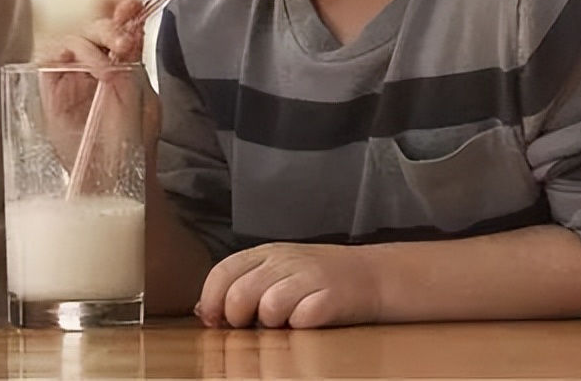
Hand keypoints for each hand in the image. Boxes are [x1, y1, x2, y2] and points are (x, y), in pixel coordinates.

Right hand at [33, 0, 156, 176]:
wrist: (116, 180)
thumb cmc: (132, 146)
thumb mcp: (142, 99)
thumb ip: (136, 61)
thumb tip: (134, 24)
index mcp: (118, 65)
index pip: (117, 29)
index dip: (123, 13)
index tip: (133, 6)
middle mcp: (92, 67)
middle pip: (93, 29)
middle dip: (109, 28)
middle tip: (125, 42)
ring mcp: (70, 77)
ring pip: (71, 39)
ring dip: (90, 45)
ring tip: (108, 67)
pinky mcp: (50, 90)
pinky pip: (47, 59)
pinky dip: (63, 56)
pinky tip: (83, 68)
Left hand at [196, 242, 381, 328]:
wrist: (377, 276)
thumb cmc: (320, 280)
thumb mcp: (277, 273)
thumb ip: (243, 286)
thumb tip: (203, 311)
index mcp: (266, 253)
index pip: (224, 271)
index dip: (211, 299)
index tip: (212, 321)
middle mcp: (285, 260)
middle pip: (241, 293)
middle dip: (237, 318)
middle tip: (250, 327)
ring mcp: (311, 277)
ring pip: (269, 307)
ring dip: (271, 324)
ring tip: (284, 324)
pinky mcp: (334, 297)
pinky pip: (303, 318)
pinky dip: (299, 327)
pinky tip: (307, 323)